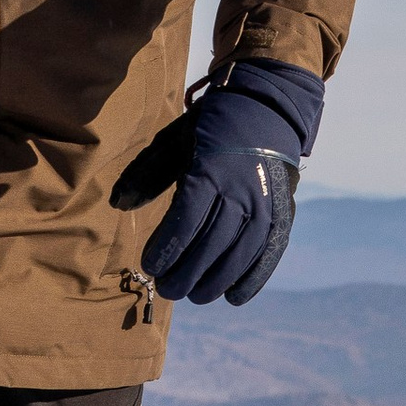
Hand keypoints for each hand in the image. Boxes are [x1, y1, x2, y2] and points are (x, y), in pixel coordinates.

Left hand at [117, 61, 323, 306]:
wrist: (268, 108)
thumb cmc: (212, 127)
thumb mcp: (176, 139)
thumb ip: (149, 173)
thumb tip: (120, 204)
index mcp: (211, 169)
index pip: (187, 218)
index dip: (168, 247)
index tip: (150, 266)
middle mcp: (242, 189)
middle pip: (212, 242)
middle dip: (187, 272)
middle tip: (167, 289)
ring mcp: (266, 203)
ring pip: (241, 252)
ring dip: (217, 280)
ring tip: (195, 296)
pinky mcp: (284, 212)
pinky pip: (270, 252)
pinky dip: (254, 278)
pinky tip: (234, 298)